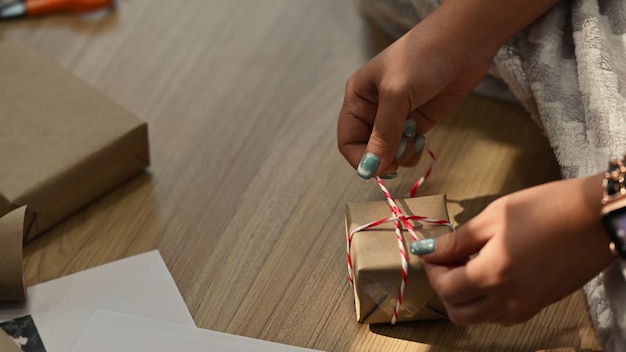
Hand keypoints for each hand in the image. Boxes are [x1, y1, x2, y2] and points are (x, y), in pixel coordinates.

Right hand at [336, 9, 491, 178]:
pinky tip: (422, 138)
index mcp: (358, 98)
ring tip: (415, 138)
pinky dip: (414, 150)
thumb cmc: (422, 57)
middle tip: (400, 154)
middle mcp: (374, 109)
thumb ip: (383, 134)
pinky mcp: (418, 121)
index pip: (348, 140)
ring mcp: (397, 116)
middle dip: (383, 157)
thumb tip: (370, 168)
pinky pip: (408, 148)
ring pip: (390, 152)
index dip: (359, 158)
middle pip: (369, 149)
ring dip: (401, 154)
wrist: (463, 42)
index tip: (377, 168)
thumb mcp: (396, 94)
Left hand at [413, 174, 615, 324]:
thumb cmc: (545, 209)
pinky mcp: (542, 304)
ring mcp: (527, 305)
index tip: (432, 252)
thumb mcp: (493, 217)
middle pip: (459, 313)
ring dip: (466, 299)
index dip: (432, 270)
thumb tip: (427, 251)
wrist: (596, 217)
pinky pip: (504, 316)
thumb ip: (457, 240)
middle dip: (445, 290)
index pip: (446, 288)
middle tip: (447, 262)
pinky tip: (492, 277)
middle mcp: (508, 300)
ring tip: (469, 267)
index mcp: (492, 276)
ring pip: (481, 318)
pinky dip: (488, 304)